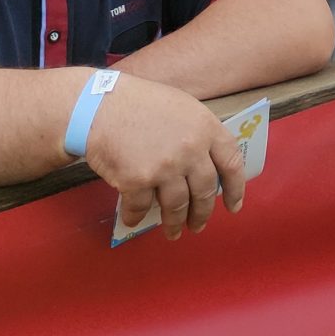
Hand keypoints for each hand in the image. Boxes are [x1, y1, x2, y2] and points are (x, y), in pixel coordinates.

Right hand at [79, 73, 246, 241]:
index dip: (236, 188)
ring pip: (177, 206)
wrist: (98, 105)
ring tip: (172, 232)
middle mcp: (190, 149)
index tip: (234, 207)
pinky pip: (141, 208)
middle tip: (197, 225)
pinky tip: (134, 219)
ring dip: (174, 224)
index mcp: (206, 127)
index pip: (232, 163)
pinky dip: (136, 217)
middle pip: (205, 191)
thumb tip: (208, 167)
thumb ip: (199, 135)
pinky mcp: (137, 181)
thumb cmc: (140, 103)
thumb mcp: (182, 108)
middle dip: (202, 213)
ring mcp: (165, 167)